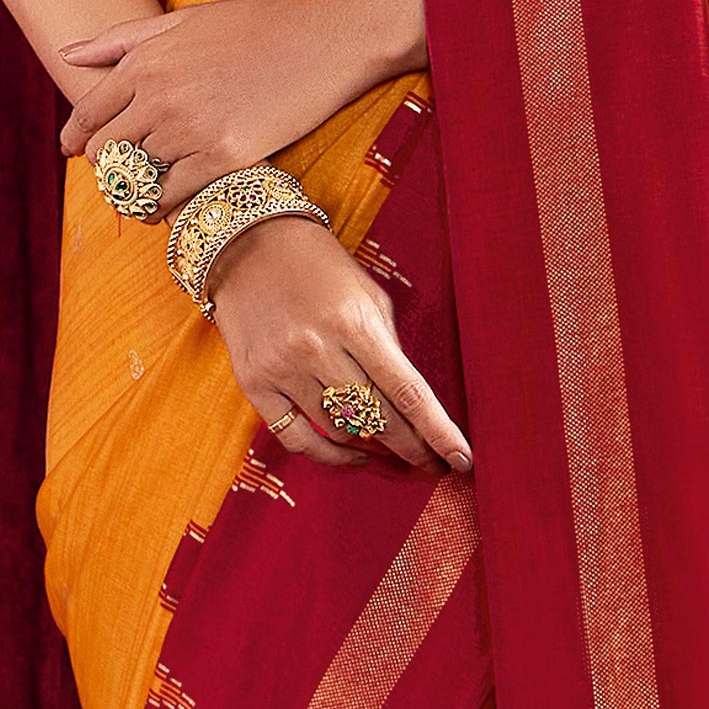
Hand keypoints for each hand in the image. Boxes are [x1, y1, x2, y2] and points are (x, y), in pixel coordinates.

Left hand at [59, 0, 419, 197]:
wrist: (324, 36)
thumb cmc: (256, 23)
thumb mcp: (183, 19)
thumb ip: (122, 38)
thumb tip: (67, 54)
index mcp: (144, 62)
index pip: (88, 114)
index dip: (75, 138)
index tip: (72, 152)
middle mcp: (159, 97)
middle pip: (107, 151)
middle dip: (106, 166)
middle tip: (116, 176)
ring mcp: (191, 128)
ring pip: (140, 177)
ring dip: (136, 190)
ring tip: (142, 197)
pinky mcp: (226, 155)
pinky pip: (176, 194)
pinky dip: (165, 205)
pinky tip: (168, 206)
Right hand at [205, 214, 471, 476]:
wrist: (248, 245)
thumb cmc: (319, 267)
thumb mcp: (368, 295)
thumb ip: (389, 347)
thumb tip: (411, 403)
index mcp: (354, 322)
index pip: (407, 391)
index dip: (437, 431)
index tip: (460, 459)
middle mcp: (317, 348)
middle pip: (378, 419)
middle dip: (413, 448)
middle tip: (432, 463)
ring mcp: (282, 368)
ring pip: (340, 432)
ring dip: (374, 449)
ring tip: (393, 450)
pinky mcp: (254, 382)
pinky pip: (296, 438)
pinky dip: (330, 454)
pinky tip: (353, 454)